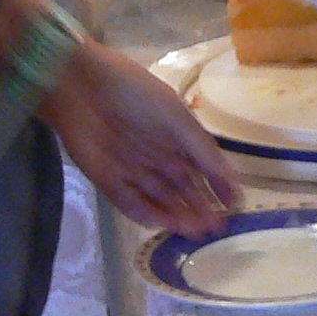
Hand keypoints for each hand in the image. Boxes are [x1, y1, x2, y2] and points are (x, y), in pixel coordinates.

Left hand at [40, 40, 240, 237]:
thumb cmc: (135, 93)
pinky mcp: (106, 178)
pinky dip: (145, 214)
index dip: (216, 189)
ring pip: (158, 199)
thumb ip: (204, 152)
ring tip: (195, 232)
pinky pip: (129, 202)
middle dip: (198, 209)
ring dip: (176, 216)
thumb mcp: (178, 118)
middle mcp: (155, 156)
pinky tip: (163, 223)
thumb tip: (235, 183)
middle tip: (215, 228)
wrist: (81, 83)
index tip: (233, 206)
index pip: (200, 170)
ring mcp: (131, 169)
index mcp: (174, 138)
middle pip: (180, 189)